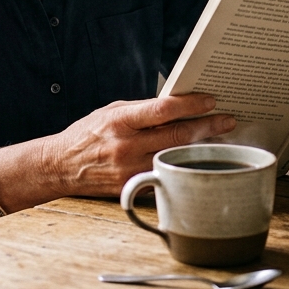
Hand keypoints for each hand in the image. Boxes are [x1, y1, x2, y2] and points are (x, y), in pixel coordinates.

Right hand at [41, 93, 235, 196]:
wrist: (61, 167)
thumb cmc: (88, 134)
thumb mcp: (111, 112)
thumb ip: (143, 110)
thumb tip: (178, 105)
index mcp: (120, 121)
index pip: (163, 110)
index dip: (191, 104)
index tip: (210, 101)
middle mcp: (126, 146)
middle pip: (177, 136)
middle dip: (207, 126)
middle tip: (227, 120)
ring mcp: (130, 170)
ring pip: (176, 157)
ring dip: (201, 148)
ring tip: (220, 139)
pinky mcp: (133, 187)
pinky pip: (165, 175)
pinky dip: (183, 166)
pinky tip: (197, 160)